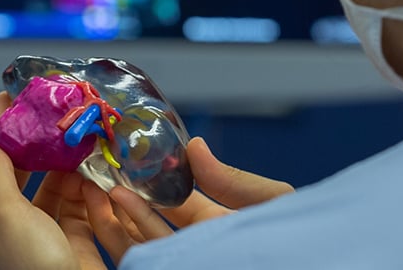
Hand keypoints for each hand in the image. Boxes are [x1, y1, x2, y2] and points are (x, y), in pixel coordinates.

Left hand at [0, 92, 107, 269]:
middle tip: (55, 110)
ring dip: (70, 160)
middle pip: (27, 166)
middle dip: (39, 138)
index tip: (10, 95)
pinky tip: (98, 173)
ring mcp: (50, 224)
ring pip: (58, 180)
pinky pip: (83, 198)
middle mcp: (20, 215)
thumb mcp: (7, 215)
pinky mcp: (78, 231)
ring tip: (83, 137)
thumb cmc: (33, 263)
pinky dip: (90, 184)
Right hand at [83, 136, 293, 263]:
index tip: (131, 162)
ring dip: (118, 214)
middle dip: (126, 198)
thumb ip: (232, 179)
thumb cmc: (294, 240)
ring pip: (141, 239)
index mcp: (220, 226)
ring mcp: (185, 259)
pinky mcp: (174, 269)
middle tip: (102, 172)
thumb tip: (195, 145)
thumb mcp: (269, 203)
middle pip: (153, 222)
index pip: (179, 203)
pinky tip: (113, 208)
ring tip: (99, 186)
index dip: (154, 183)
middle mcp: (199, 245)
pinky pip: (144, 256)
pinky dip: (123, 234)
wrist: (303, 265)